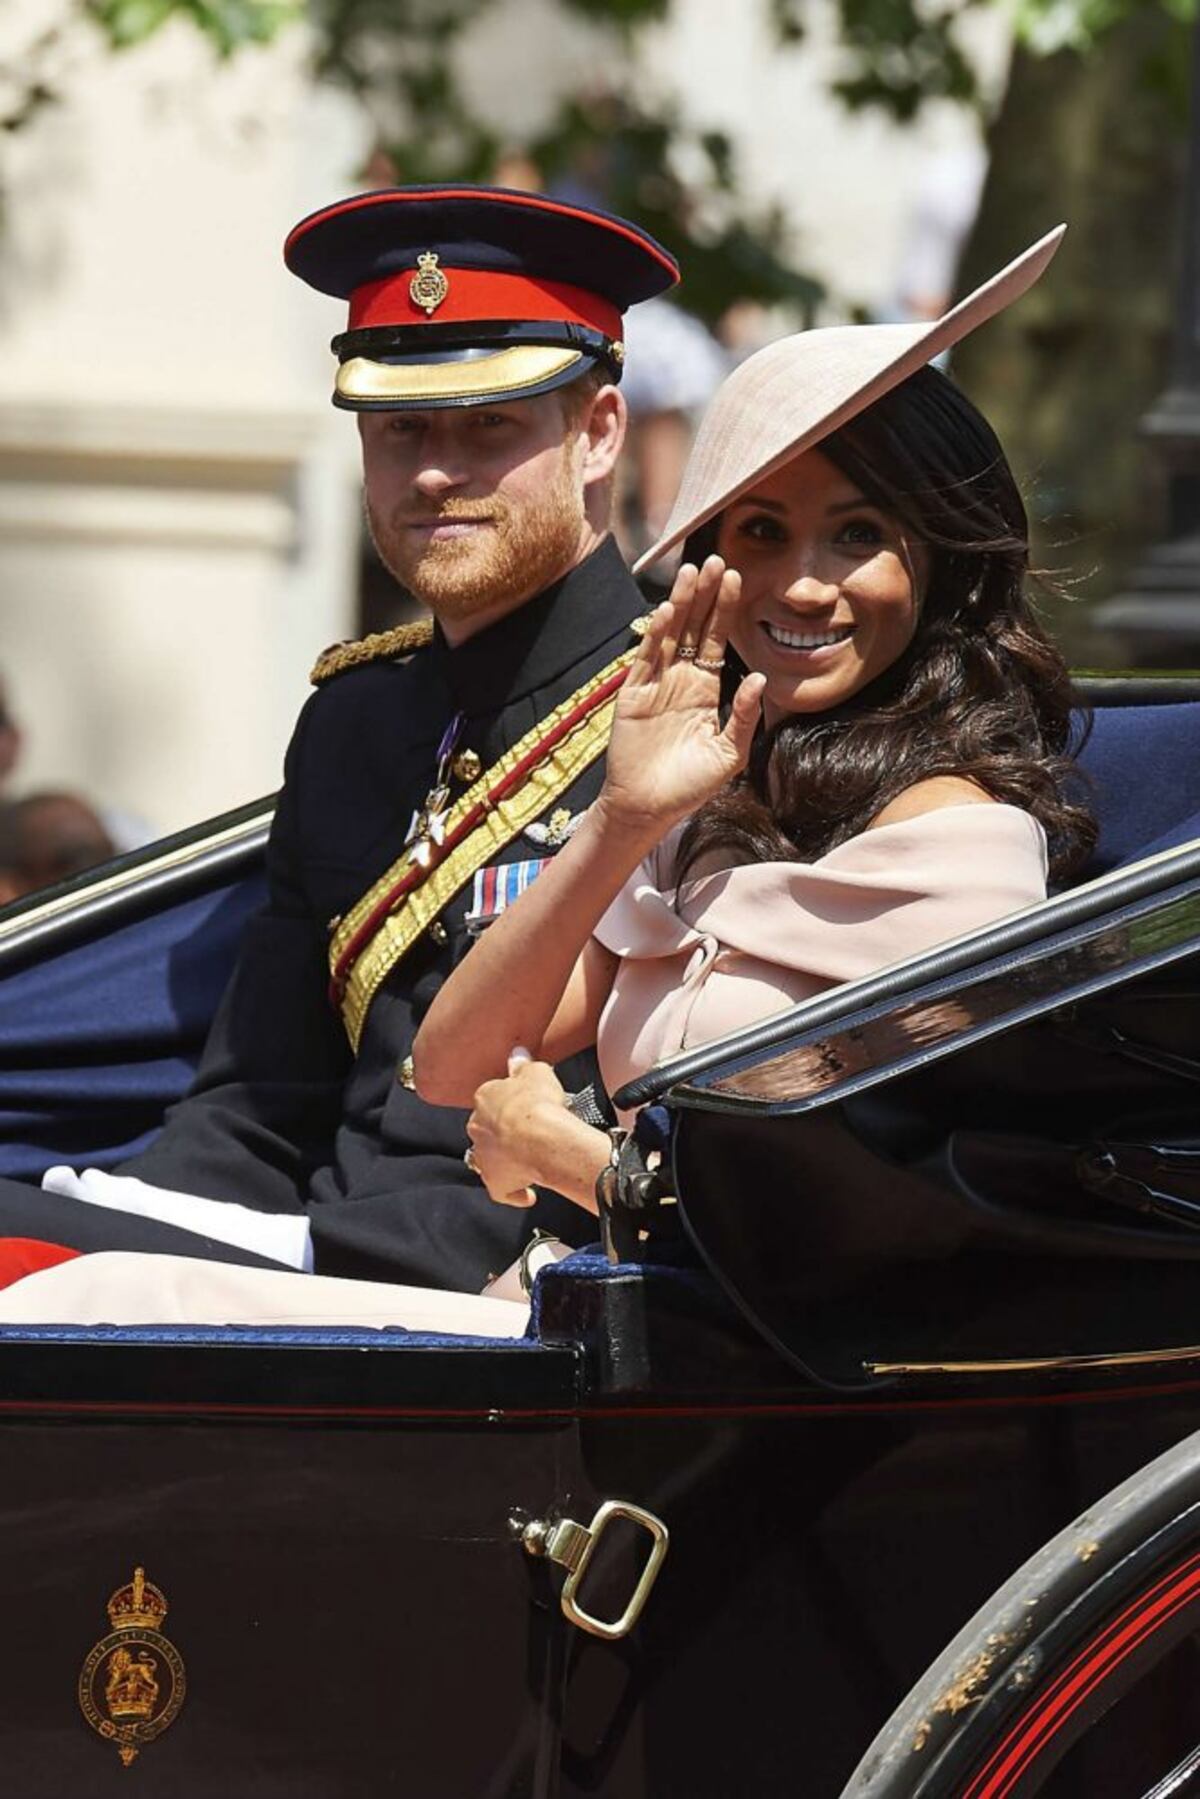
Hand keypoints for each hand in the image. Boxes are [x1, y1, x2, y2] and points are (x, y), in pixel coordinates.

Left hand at [466, 1052, 570, 1207]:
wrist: (541, 1138)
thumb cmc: (539, 1104)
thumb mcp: (536, 1071)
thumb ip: (525, 1064)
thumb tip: (518, 1054)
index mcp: (485, 1098)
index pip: (491, 1097)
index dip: (509, 1102)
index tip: (523, 1104)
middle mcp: (477, 1128)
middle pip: (486, 1128)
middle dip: (503, 1130)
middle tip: (528, 1130)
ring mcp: (484, 1157)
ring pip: (490, 1158)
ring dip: (505, 1158)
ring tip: (528, 1159)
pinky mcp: (496, 1183)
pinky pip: (503, 1191)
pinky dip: (514, 1193)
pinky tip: (528, 1193)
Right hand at [599, 555, 765, 830]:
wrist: (649, 809)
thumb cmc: (690, 786)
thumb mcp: (729, 752)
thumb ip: (744, 715)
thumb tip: (757, 675)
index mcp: (703, 691)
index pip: (715, 640)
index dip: (725, 610)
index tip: (737, 577)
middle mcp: (678, 682)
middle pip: (693, 628)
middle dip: (705, 595)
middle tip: (717, 560)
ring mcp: (654, 687)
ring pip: (669, 637)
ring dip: (680, 605)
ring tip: (692, 573)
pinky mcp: (632, 698)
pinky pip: (645, 662)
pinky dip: (655, 637)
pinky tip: (666, 613)